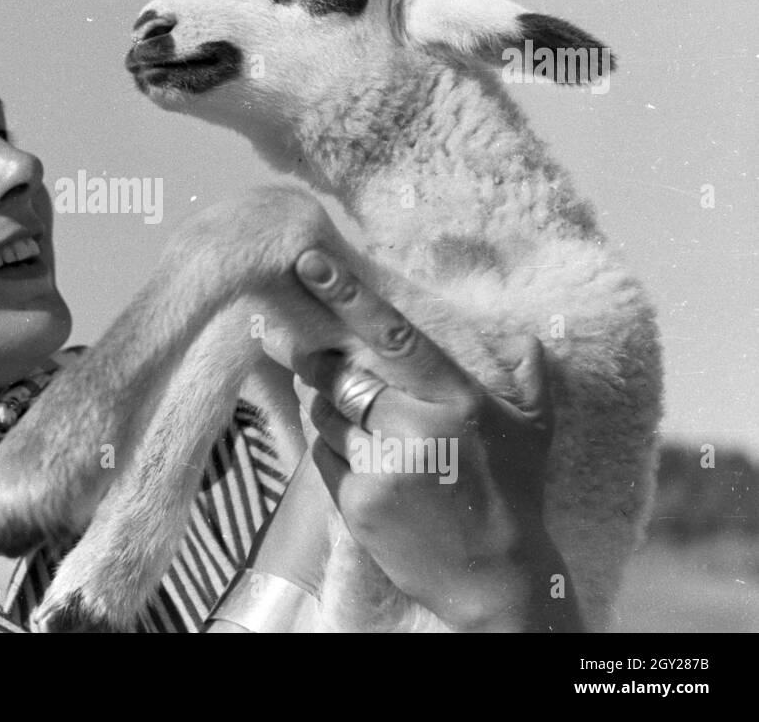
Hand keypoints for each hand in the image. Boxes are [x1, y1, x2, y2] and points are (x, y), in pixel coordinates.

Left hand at [265, 249, 582, 631]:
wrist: (496, 580)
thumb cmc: (515, 496)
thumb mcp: (533, 429)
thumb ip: (529, 373)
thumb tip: (523, 333)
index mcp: (457, 398)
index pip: (393, 334)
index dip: (347, 295)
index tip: (309, 262)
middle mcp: (417, 427)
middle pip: (338, 374)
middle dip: (319, 360)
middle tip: (313, 352)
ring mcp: (383, 466)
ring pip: (324, 414)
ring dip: (330, 410)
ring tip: (366, 426)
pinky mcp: (358, 501)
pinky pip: (323, 456)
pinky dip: (333, 452)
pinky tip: (365, 463)